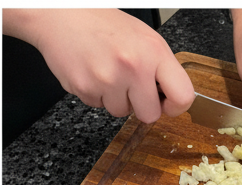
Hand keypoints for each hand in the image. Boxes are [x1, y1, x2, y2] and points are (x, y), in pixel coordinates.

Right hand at [4, 8, 192, 121]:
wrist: (59, 13)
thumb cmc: (103, 24)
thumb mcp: (144, 38)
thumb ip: (161, 69)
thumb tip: (172, 99)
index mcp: (153, 52)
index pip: (183, 97)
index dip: (175, 106)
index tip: (166, 103)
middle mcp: (133, 66)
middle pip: (150, 115)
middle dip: (141, 105)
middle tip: (129, 84)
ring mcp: (108, 79)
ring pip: (122, 113)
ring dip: (115, 98)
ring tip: (106, 71)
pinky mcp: (85, 88)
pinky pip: (99, 106)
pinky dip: (95, 94)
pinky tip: (91, 71)